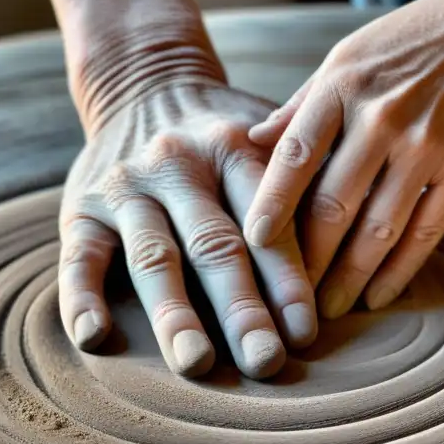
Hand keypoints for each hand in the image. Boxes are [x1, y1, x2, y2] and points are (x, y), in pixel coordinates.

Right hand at [57, 79, 317, 379]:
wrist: (143, 81)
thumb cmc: (225, 131)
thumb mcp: (266, 132)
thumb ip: (304, 178)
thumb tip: (363, 244)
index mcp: (235, 149)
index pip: (266, 220)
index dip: (287, 277)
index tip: (306, 331)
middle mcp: (179, 166)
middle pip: (214, 245)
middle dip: (241, 308)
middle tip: (265, 361)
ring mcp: (126, 188)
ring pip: (152, 256)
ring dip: (174, 314)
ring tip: (196, 363)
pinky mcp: (80, 208)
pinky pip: (79, 256)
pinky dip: (81, 298)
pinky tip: (95, 337)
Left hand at [243, 0, 443, 318]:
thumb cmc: (413, 42)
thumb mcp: (349, 56)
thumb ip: (303, 103)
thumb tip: (253, 141)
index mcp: (343, 86)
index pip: (294, 155)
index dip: (271, 203)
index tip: (252, 242)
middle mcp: (381, 117)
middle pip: (334, 204)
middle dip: (309, 259)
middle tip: (292, 295)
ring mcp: (425, 146)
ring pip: (379, 229)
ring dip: (351, 276)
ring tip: (330, 306)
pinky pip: (425, 232)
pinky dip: (399, 270)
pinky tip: (379, 294)